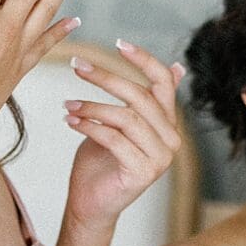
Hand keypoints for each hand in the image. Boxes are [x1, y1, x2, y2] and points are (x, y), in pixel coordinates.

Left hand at [62, 39, 182, 230]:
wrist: (91, 203)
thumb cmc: (101, 160)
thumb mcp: (120, 122)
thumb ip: (142, 99)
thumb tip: (178, 66)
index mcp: (166, 122)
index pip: (163, 83)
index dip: (144, 60)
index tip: (118, 43)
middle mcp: (171, 138)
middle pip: (140, 96)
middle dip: (105, 78)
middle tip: (76, 65)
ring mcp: (161, 158)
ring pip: (126, 118)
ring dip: (92, 106)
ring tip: (67, 104)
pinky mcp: (143, 173)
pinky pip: (115, 140)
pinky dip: (89, 127)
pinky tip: (70, 120)